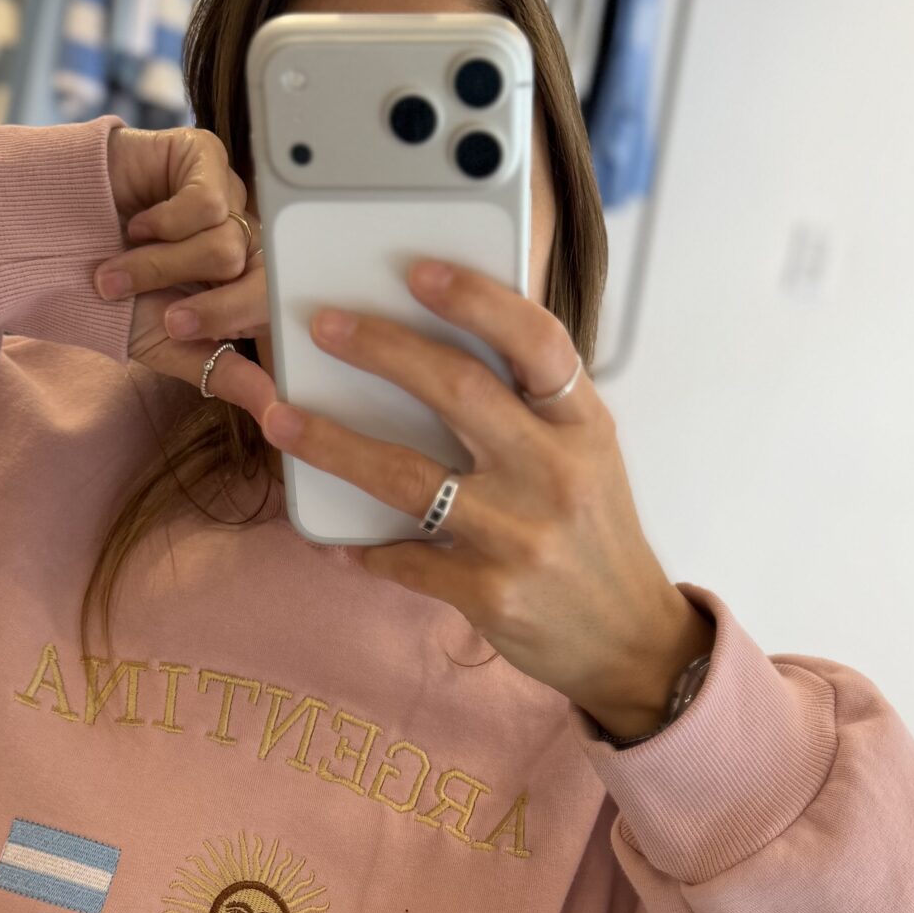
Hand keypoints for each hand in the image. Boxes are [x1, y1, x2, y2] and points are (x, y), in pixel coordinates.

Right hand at [97, 125, 271, 404]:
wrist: (49, 245)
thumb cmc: (108, 296)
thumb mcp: (168, 344)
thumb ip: (224, 371)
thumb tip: (277, 410)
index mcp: (241, 282)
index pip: (274, 306)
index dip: (234, 323)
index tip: (184, 330)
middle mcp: (241, 236)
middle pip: (260, 277)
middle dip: (208, 306)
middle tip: (166, 314)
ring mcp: (226, 195)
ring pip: (227, 244)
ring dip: (165, 266)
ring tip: (123, 268)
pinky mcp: (203, 158)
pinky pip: (210, 202)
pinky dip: (165, 224)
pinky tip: (137, 224)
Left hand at [217, 259, 712, 735]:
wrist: (631, 641)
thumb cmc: (594, 535)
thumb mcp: (588, 457)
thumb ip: (533, 408)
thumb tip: (435, 344)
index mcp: (583, 426)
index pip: (536, 342)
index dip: (476, 299)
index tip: (418, 271)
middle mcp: (556, 473)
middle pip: (458, 390)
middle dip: (381, 349)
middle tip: (323, 325)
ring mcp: (521, 536)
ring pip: (407, 478)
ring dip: (333, 444)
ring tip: (283, 420)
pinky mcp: (491, 594)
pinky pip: (404, 559)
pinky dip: (363, 548)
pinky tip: (334, 539)